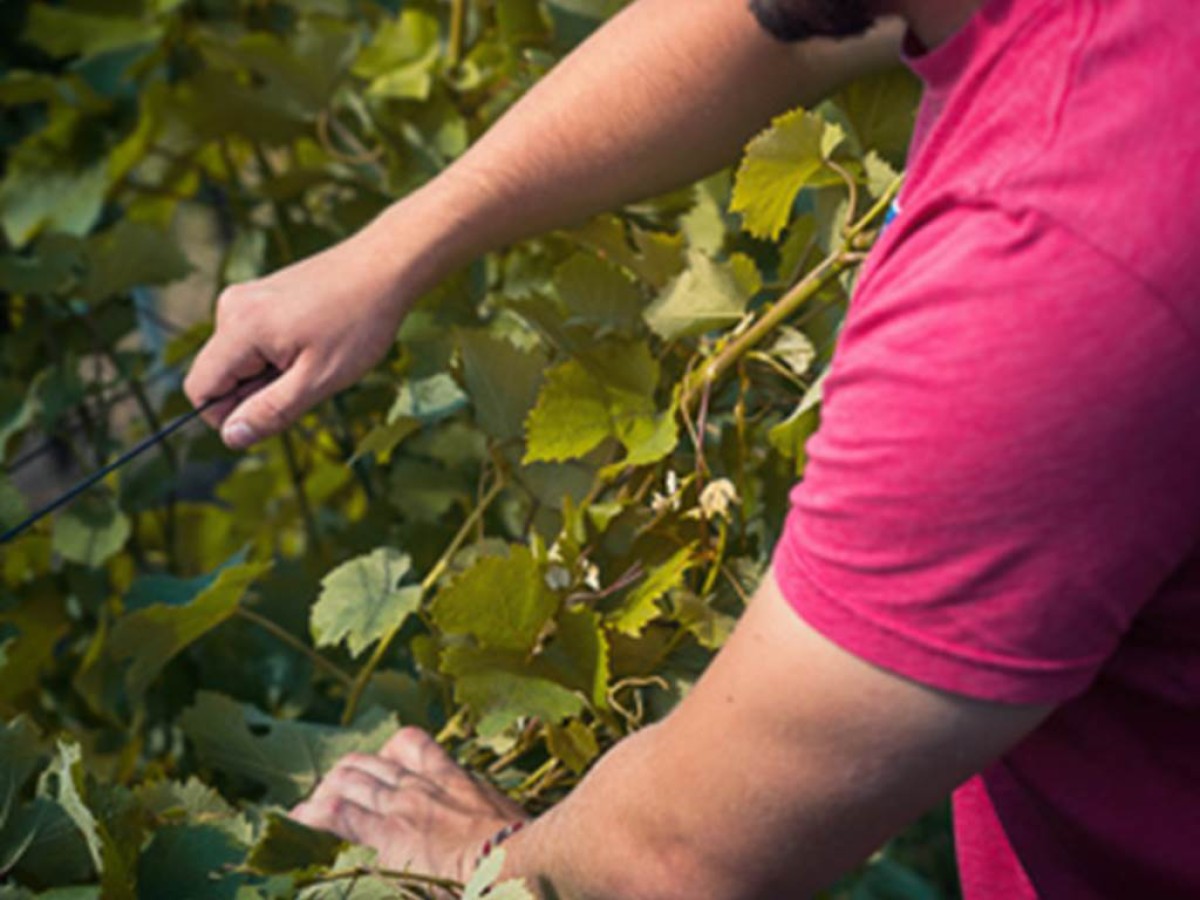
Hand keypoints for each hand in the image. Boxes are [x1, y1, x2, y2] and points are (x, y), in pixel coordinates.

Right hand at [183, 228, 412, 449]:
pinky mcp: (262, 295)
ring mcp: (246, 297)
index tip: (277, 411)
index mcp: (239, 328)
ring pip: (241, 360)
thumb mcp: (318, 380)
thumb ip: (271, 411)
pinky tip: (316, 342)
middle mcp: (231, 307)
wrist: (385, 267)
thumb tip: (231, 437)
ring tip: (317, 356)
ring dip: (272, 374)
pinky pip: (254, 342)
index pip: (199, 389)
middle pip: (220, 375)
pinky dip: (280, 354)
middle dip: (258, 392)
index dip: (229, 415)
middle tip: (309, 378)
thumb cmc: (359, 323)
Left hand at [290, 727, 529, 884]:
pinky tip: (296, 822)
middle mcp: (425, 784)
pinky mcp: (388, 833)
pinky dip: (313, 818)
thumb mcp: (510, 833)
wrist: (524, 864)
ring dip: (325, 794)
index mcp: (456, 780)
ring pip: (351, 782)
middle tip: (331, 795)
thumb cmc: (530, 856)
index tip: (376, 770)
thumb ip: (488, 831)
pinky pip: (339, 817)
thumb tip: (492, 849)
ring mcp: (405, 805)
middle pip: (372, 762)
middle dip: (346, 775)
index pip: (412, 747)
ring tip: (307, 810)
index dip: (387, 756)